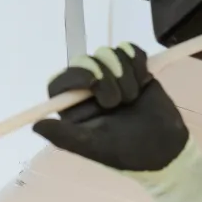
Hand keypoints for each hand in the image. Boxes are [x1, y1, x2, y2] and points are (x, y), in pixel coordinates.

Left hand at [32, 43, 201, 201]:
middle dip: (107, 77)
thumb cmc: (128, 151)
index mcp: (73, 108)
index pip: (61, 81)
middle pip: (85, 61)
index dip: (76, 76)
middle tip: (119, 101)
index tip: (93, 82)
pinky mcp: (133, 68)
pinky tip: (144, 83)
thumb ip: (64, 136)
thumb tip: (35, 126)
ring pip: (109, 53)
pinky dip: (138, 63)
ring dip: (126, 75)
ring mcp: (111, 76)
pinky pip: (129, 49)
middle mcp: (88, 90)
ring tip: (133, 99)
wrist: (166, 147)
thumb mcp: (94, 147)